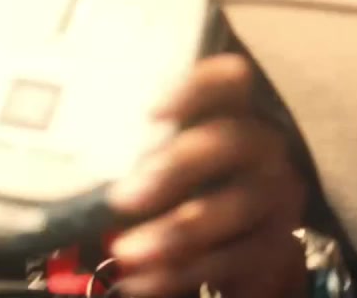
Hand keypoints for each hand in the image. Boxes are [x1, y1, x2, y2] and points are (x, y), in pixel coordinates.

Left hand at [107, 54, 308, 297]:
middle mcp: (263, 146)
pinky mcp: (275, 246)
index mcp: (233, 111)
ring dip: (175, 231)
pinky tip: (140, 280)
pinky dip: (180, 272)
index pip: (229, 79)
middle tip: (122, 198)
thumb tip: (82, 155)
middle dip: (175, 168)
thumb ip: (140, 148)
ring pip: (232, 206)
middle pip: (228, 140)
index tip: (151, 113)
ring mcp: (275, 196)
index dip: (195, 89)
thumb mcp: (166, 160)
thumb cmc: (184, 189)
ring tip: (126, 250)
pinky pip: (230, 259)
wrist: (233, 247)